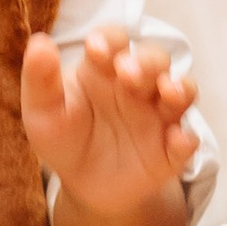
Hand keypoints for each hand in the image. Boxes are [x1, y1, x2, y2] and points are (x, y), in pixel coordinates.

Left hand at [23, 22, 197, 217]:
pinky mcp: (170, 151)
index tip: (95, 49)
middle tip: (128, 74)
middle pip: (155, 60)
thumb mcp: (43, 112)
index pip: (115, 41)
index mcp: (105, 68)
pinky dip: (186, 140)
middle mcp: (137, 86)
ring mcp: (158, 116)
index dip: (110, 40)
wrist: (81, 186)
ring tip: (169, 92)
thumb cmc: (63, 138)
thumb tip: (39, 42)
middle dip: (146, 62)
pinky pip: (187, 141)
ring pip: (182, 90)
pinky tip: (177, 141)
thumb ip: (40, 79)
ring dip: (180, 87)